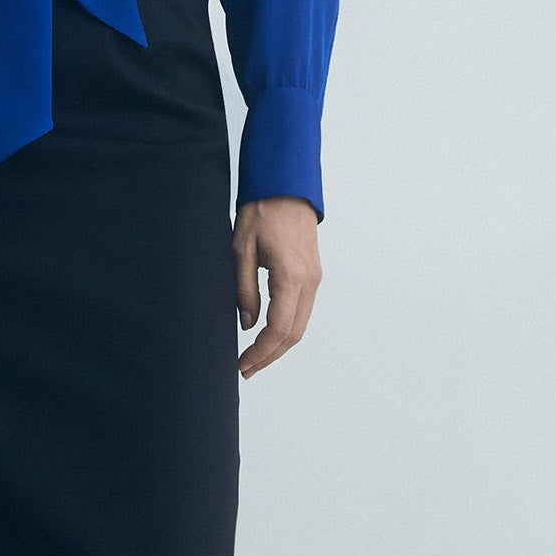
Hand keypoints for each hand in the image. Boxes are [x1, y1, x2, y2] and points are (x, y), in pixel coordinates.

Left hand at [233, 196, 321, 378]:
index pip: (278, 328)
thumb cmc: (262, 211)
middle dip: (270, 356)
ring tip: (254, 358)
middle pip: (293, 334)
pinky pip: (303, 311)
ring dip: (279, 345)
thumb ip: (244, 290)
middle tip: (246, 369)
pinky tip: (268, 335)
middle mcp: (309, 281)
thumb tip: (248, 324)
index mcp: (290, 276)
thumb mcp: (241, 250)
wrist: (287, 186)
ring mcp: (315, 278)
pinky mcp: (313, 274)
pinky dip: (287, 329)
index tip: (242, 364)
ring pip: (300, 325)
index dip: (260, 352)